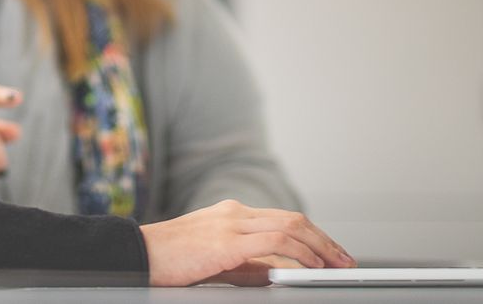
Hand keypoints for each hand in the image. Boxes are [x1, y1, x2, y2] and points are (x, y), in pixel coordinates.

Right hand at [138, 199, 355, 286]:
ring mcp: (231, 223)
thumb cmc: (169, 260)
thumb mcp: (214, 259)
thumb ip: (246, 262)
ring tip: (336, 264)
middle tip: (345, 259)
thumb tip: (279, 271)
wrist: (137, 254)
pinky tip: (311, 266)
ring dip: (320, 247)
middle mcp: (234, 212)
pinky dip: (300, 253)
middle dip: (325, 240)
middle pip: (293, 219)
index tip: (331, 253)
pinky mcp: (226, 241)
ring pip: (290, 227)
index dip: (313, 236)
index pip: (283, 219)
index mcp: (230, 213)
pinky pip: (275, 242)